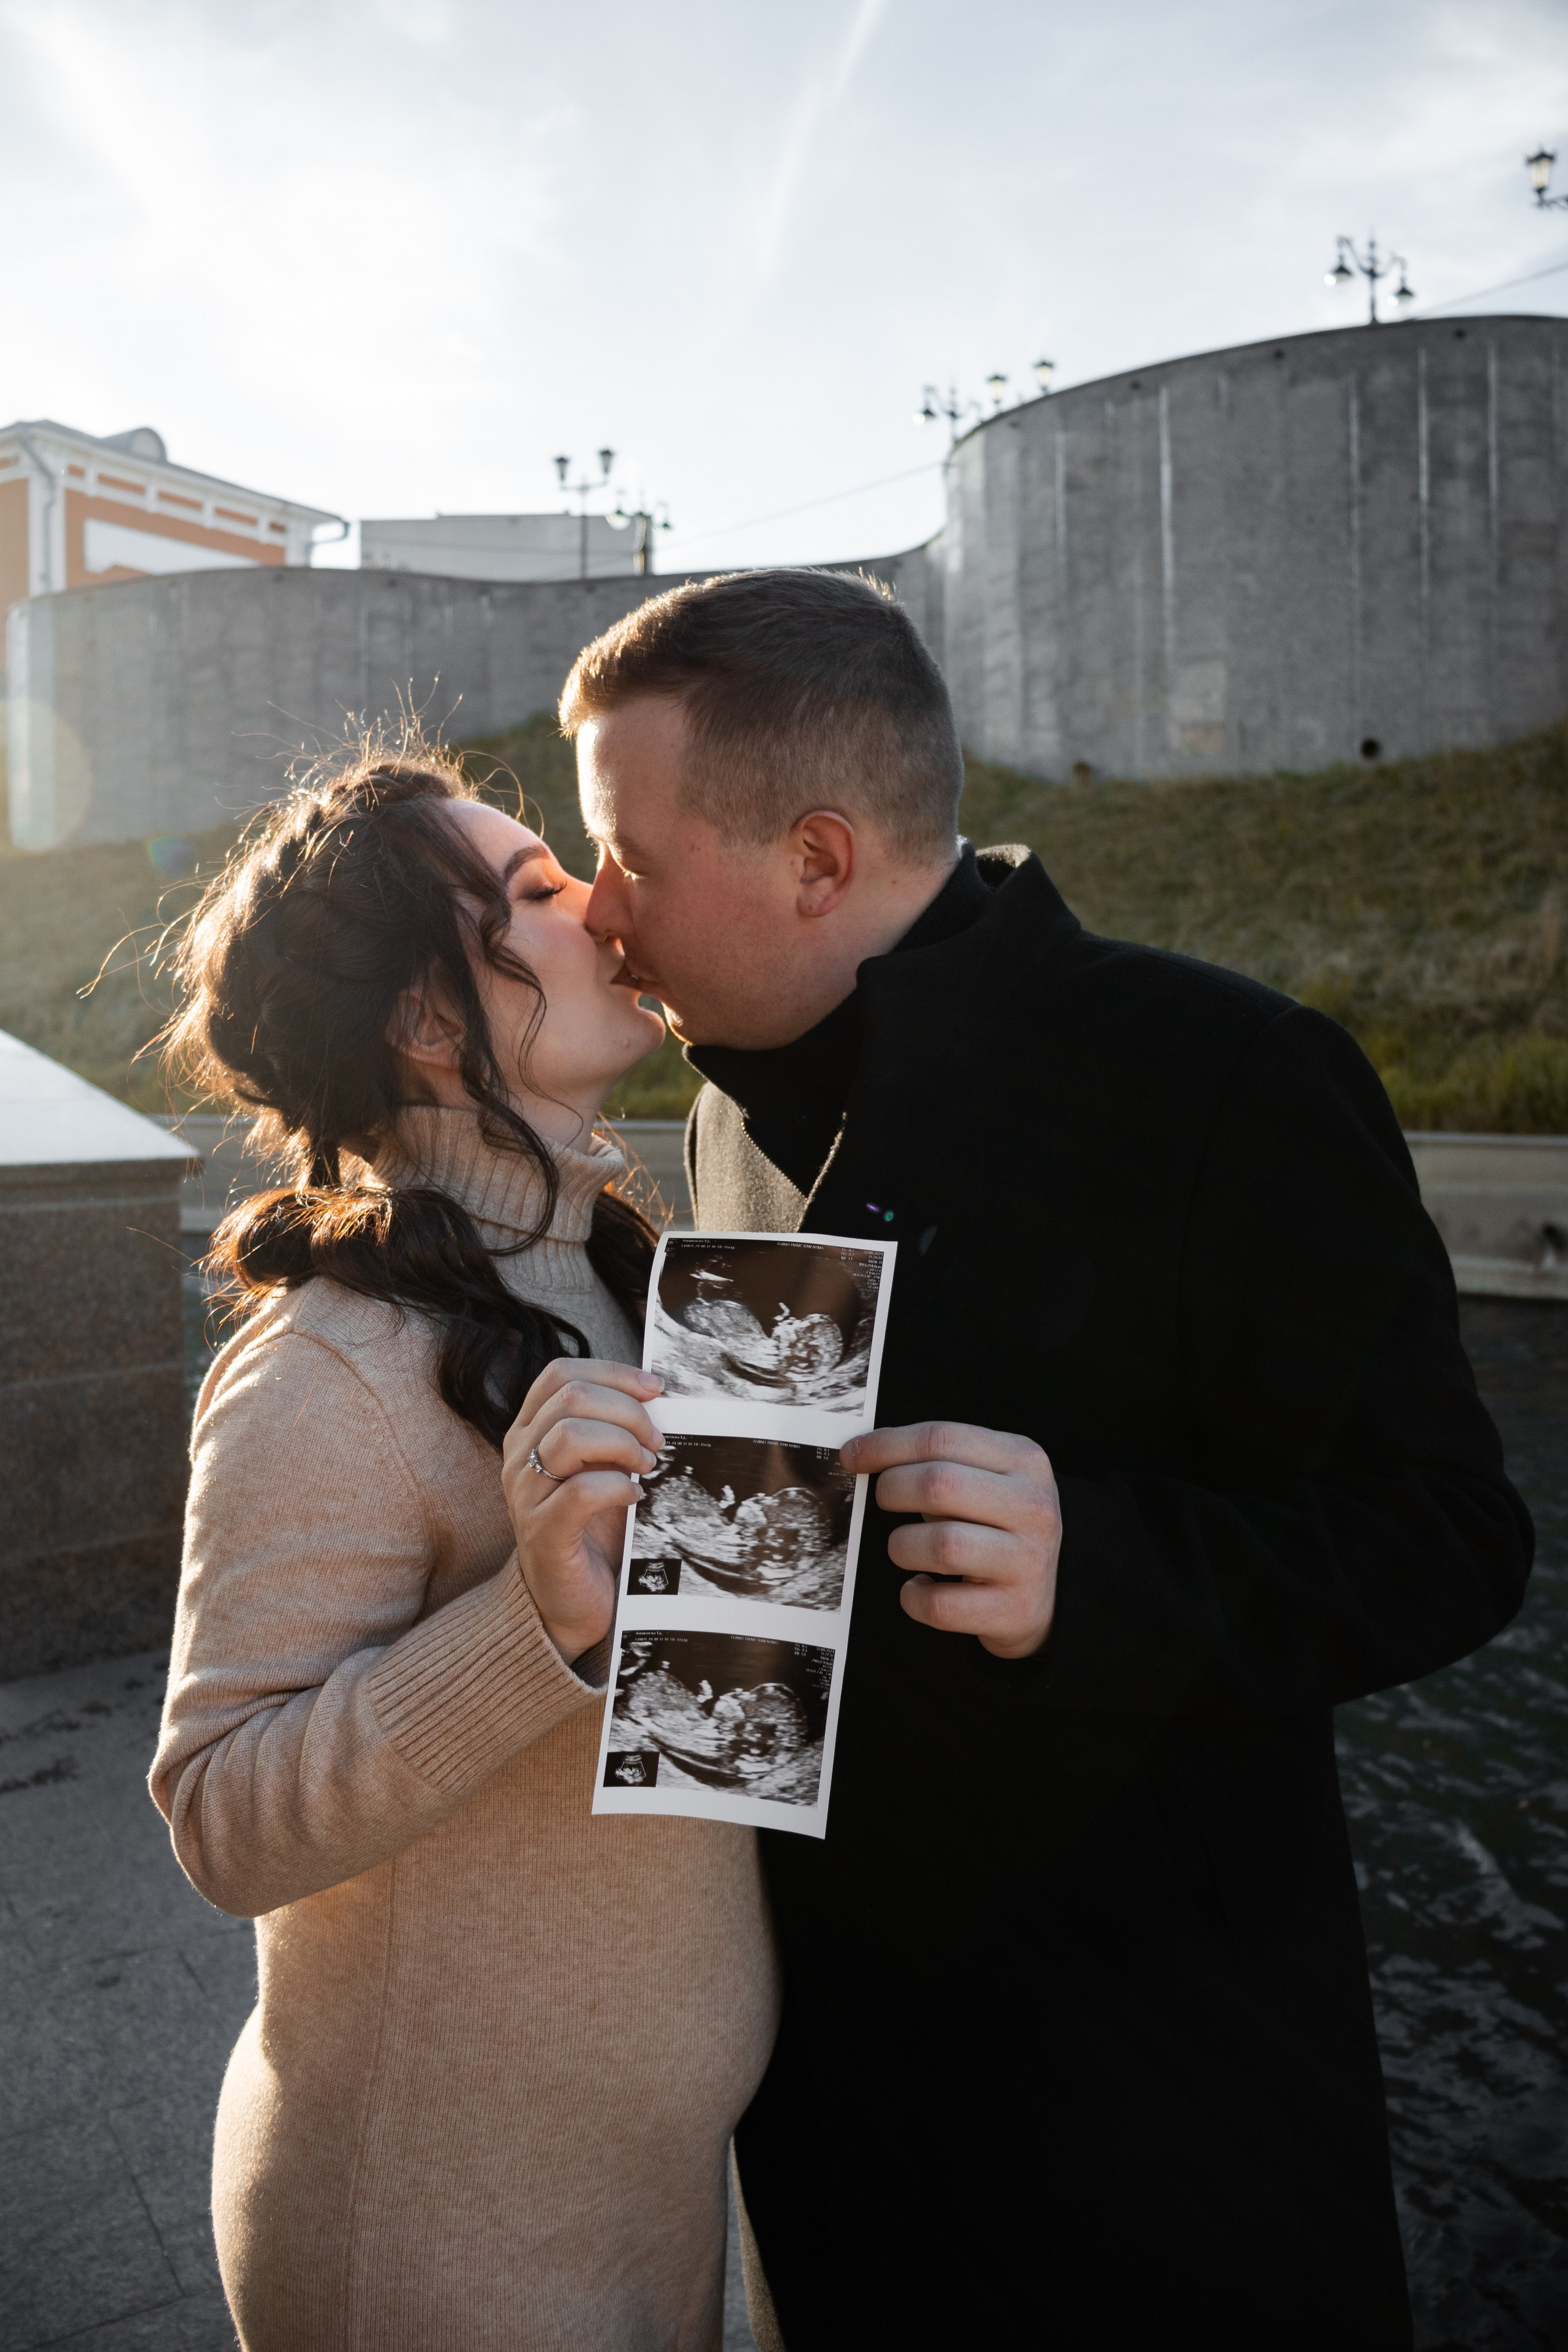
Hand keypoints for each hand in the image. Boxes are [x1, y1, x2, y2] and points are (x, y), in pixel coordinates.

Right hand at [501, 1360, 663, 1664]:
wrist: (567, 1600)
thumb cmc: (591, 1529)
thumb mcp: (600, 1467)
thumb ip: (613, 1430)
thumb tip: (657, 1395)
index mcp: (529, 1431)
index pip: (559, 1374)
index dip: (612, 1373)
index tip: (656, 1389)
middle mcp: (518, 1456)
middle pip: (570, 1397)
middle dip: (627, 1410)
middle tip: (657, 1440)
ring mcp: (525, 1494)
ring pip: (569, 1436)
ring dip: (623, 1444)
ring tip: (647, 1466)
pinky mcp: (542, 1533)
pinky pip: (580, 1491)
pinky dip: (618, 1487)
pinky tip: (635, 1498)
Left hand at [839, 1421, 1060, 1659]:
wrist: (1051, 1593)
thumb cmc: (999, 1526)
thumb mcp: (987, 1478)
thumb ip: (938, 1461)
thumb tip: (862, 1453)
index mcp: (1023, 1460)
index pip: (942, 1439)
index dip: (886, 1445)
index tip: (852, 1455)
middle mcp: (1032, 1507)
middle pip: (938, 1484)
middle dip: (892, 1490)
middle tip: (884, 1500)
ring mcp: (1027, 1560)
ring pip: (941, 1545)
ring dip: (903, 1546)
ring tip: (907, 1547)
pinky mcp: (1014, 1609)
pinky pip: (940, 1604)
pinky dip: (914, 1597)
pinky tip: (920, 1585)